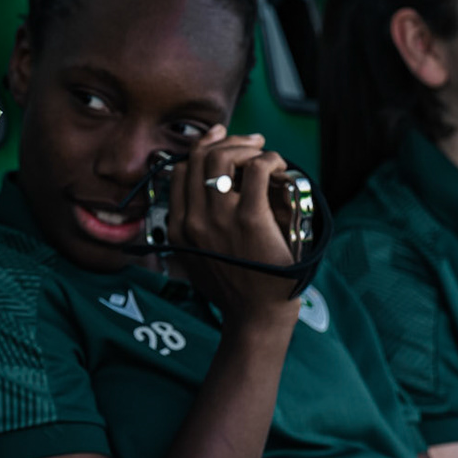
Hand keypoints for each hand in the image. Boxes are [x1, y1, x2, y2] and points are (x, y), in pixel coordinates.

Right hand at [166, 125, 298, 324]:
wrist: (256, 317)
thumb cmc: (235, 288)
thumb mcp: (197, 259)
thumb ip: (193, 230)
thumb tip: (201, 202)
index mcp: (178, 228)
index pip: (182, 170)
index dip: (203, 148)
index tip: (221, 140)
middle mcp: (193, 221)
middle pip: (202, 158)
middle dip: (228, 141)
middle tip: (251, 143)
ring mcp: (220, 218)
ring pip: (225, 158)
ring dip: (247, 148)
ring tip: (264, 154)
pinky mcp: (251, 219)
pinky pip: (258, 169)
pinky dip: (271, 159)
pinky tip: (279, 167)